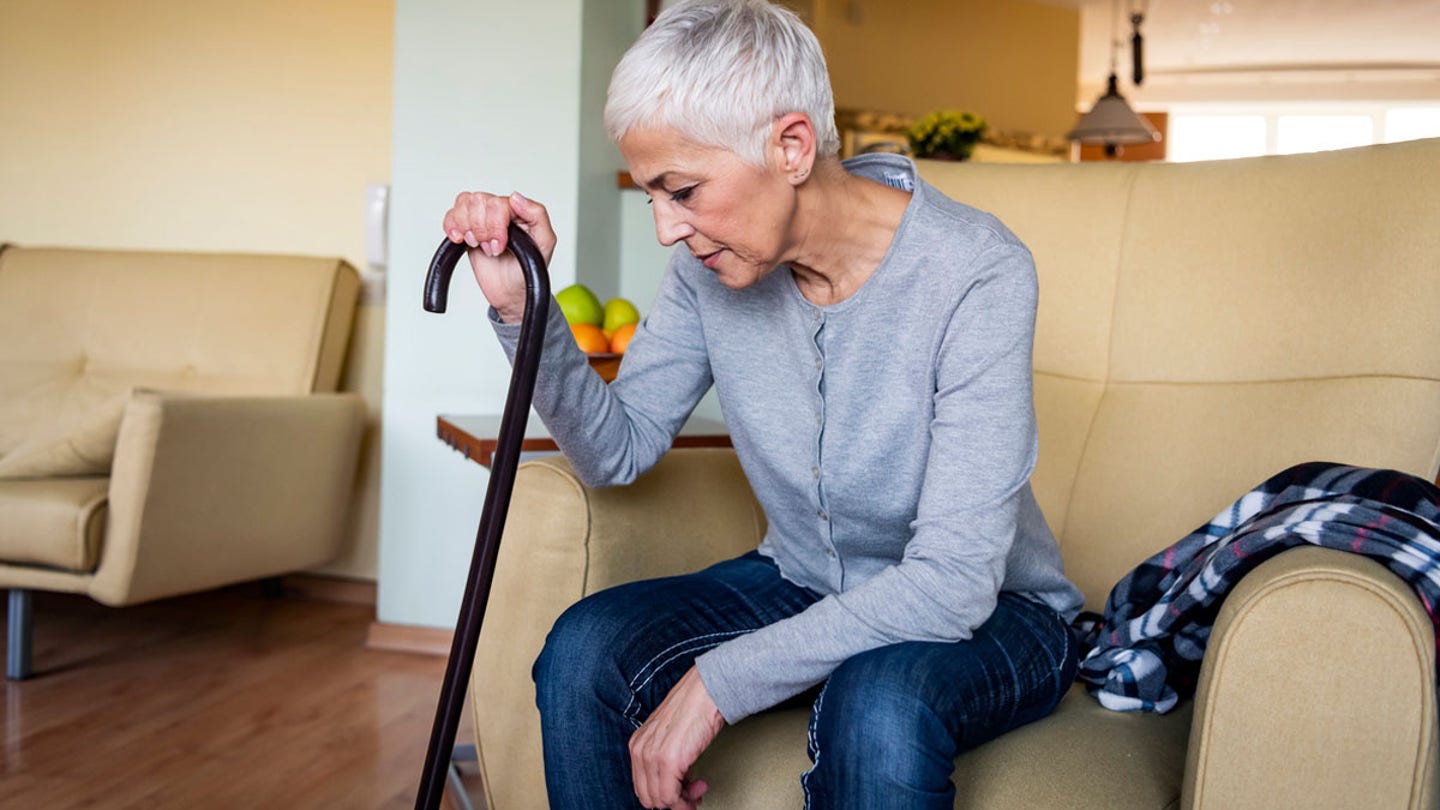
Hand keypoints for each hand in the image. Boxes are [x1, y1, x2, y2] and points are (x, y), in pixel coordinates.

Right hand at [441, 191, 556, 322]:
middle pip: (478, 200)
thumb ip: (537, 214)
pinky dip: (451, 226)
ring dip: (467, 227)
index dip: (495, 225)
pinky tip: (460, 239)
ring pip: (464, 202)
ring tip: (478, 244)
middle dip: (482, 229)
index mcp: (518, 210)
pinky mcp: (466, 229)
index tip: (500, 245)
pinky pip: (451, 215)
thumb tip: (516, 197)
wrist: (511, 292)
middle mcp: (498, 211)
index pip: (498, 202)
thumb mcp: (545, 242)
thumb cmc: (529, 269)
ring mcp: (481, 219)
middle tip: (491, 248)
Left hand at [629, 667, 723, 808]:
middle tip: (692, 795)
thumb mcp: (668, 735)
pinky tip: (699, 787)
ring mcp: (652, 756)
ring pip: (659, 801)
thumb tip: (675, 783)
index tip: (681, 792)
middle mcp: (640, 751)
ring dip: (682, 802)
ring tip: (697, 791)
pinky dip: (686, 800)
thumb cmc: (693, 708)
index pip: (641, 787)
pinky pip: (671, 797)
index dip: (663, 795)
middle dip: (672, 802)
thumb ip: (664, 759)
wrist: (706, 691)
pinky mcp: (669, 761)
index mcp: (637, 744)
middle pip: (648, 797)